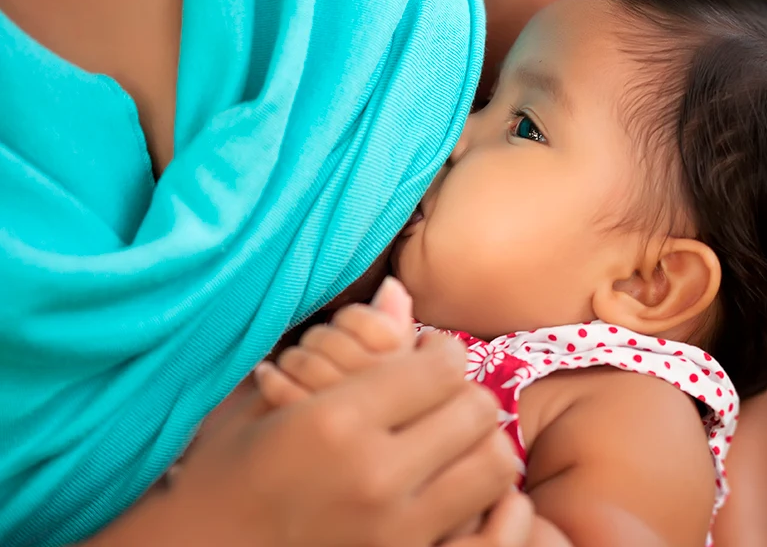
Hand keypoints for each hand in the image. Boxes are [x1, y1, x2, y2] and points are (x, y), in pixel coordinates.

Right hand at [165, 283, 518, 546]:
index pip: (441, 368)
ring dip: (482, 443)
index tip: (430, 355)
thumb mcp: (270, 401)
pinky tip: (449, 485)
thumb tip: (399, 293)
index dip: (444, 352)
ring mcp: (395, 529)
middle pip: (475, 411)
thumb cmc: (223, 474)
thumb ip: (344, 346)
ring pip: (493, 466)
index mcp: (335, 422)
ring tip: (453, 440)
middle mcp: (373, 475)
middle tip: (446, 396)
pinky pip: (480, 519)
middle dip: (468, 394)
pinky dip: (479, 495)